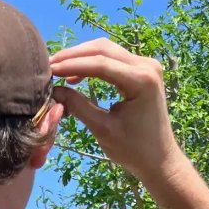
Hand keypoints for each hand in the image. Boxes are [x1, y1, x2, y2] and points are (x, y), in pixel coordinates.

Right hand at [50, 39, 181, 182]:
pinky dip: (93, 63)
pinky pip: (114, 59)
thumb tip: (54, 90)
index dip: (71, 64)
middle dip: (74, 56)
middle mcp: (146, 65)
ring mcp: (146, 65)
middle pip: (103, 49)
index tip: (49, 69)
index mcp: (141, 80)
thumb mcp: (102, 129)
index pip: (100, 64)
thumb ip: (79, 107)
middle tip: (49, 65)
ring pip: (107, 50)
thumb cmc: (133, 150)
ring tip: (58, 68)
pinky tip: (75, 76)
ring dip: (82, 57)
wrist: (159, 159)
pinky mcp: (143, 70)